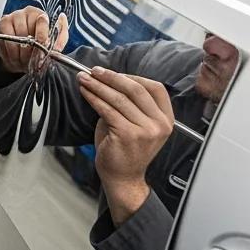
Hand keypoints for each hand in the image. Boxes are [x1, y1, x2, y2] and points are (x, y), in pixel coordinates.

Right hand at [0, 6, 68, 74]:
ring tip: (24, 63)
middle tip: (33, 61)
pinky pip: (4, 43)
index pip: (41, 22)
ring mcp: (9, 20)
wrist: (25, 45)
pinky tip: (15, 60)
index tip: (43, 49)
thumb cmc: (40, 40)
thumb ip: (60, 40)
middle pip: (25, 32)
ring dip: (19, 55)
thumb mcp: (54, 38)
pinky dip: (9, 54)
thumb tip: (57, 48)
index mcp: (38, 14)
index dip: (42, 37)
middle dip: (29, 51)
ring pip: (13, 39)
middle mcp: (22, 14)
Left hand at [77, 67, 174, 224]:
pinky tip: (85, 92)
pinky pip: (107, 109)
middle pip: (136, 89)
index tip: (113, 73)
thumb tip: (106, 79)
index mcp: (166, 119)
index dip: (133, 76)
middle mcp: (159, 124)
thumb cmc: (125, 150)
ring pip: (118, 98)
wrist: (123, 178)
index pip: (155, 88)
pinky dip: (93, 98)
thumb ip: (128, 103)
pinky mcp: (127, 135)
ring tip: (83, 79)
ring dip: (98, 85)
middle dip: (111, 77)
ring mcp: (145, 130)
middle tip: (94, 71)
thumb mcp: (135, 123)